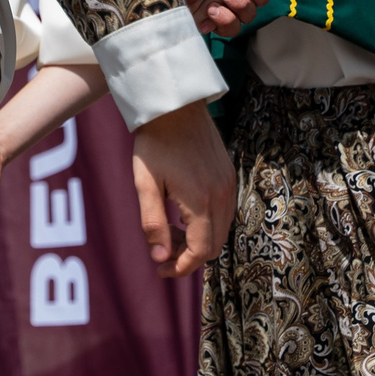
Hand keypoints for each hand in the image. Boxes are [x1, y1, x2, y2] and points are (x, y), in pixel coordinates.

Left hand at [128, 103, 234, 277]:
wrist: (175, 106)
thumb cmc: (154, 143)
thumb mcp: (145, 184)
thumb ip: (153, 223)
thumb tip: (160, 258)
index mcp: (201, 202)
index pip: (200, 252)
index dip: (180, 268)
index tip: (160, 269)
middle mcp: (222, 197)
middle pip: (213, 246)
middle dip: (187, 256)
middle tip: (161, 250)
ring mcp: (229, 186)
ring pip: (221, 231)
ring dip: (198, 240)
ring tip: (169, 230)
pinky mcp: (229, 177)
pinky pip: (224, 213)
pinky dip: (206, 224)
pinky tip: (182, 213)